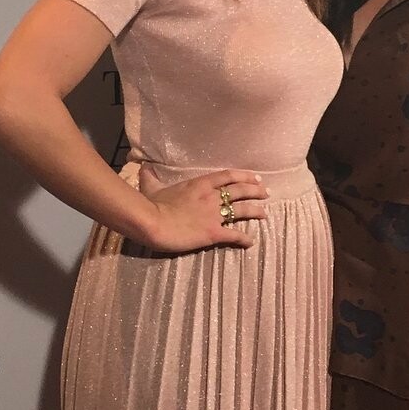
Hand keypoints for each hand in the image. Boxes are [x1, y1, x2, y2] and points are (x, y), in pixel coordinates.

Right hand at [137, 166, 268, 252]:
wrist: (153, 222)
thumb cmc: (152, 204)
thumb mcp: (152, 187)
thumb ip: (151, 177)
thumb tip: (143, 168)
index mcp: (200, 184)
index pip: (228, 176)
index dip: (244, 176)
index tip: (255, 177)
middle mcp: (211, 197)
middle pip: (240, 191)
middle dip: (255, 191)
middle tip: (265, 193)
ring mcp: (214, 215)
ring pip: (242, 210)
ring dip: (255, 211)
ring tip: (264, 213)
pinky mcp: (213, 233)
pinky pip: (234, 235)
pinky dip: (244, 238)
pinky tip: (251, 242)